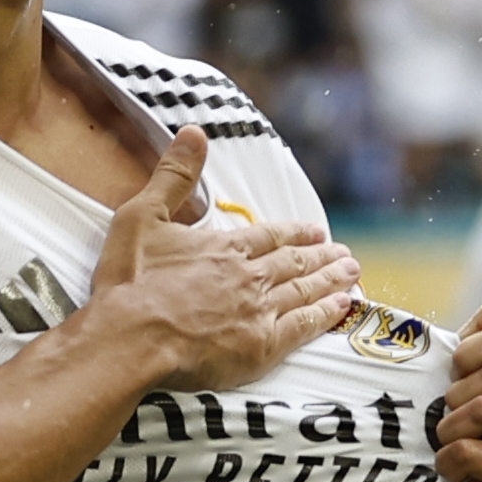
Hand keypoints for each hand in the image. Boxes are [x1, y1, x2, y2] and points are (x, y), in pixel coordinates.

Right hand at [87, 129, 361, 392]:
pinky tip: (340, 308)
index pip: (269, 236)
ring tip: (351, 273)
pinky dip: (325, 315)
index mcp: (224, 248)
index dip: (295, 232)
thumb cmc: (130, 282)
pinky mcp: (261, 348)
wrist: (130, 338)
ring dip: (330, 280)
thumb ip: (174, 176)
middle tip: (344, 253)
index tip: (316, 230)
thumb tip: (194, 133)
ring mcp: (258, 312)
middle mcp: (249, 276)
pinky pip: (303, 327)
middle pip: (294, 262)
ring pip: (304, 291)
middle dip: (321, 255)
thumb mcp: (142, 216)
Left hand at [423, 274, 481, 481]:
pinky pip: (472, 450)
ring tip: (449, 443)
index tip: (453, 375)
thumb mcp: (464, 366)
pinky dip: (448, 459)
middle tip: (448, 416)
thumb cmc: (449, 424)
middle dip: (457, 393)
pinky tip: (451, 469)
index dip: (468, 353)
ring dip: (448, 429)